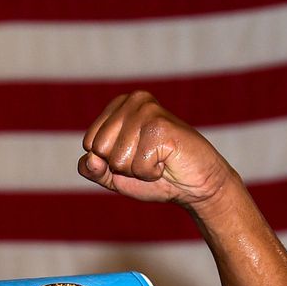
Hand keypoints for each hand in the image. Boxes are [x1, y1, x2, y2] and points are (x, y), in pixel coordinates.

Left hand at [79, 92, 234, 207]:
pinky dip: (151, 173)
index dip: (109, 162)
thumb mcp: (115, 175)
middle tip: (148, 159)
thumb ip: (93, 169)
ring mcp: (147, 110)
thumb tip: (90, 158)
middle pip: (100, 149)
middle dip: (122, 166)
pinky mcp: (161, 126)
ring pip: (118, 159)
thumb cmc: (156, 176)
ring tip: (159, 160)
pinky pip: (137, 165)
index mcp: (119, 105)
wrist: (197, 184)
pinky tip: (167, 162)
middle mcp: (133, 100)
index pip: (89, 144)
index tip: (134, 157)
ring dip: (138, 170)